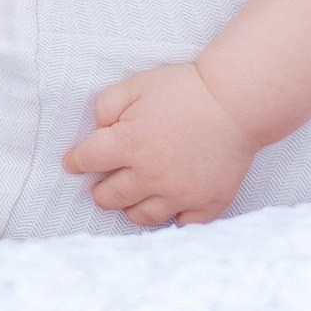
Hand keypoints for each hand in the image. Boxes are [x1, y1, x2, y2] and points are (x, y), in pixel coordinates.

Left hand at [61, 62, 258, 226]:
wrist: (237, 102)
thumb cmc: (185, 90)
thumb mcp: (137, 84)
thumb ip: (107, 105)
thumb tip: (96, 128)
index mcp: (128, 144)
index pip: (87, 161)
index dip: (76, 160)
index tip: (73, 162)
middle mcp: (149, 176)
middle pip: (108, 197)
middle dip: (100, 190)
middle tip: (102, 185)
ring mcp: (179, 194)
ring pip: (140, 217)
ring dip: (130, 207)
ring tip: (132, 197)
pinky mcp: (206, 204)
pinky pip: (181, 225)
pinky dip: (172, 218)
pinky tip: (168, 207)